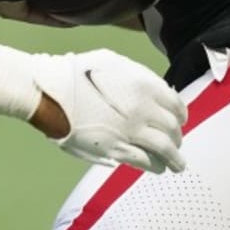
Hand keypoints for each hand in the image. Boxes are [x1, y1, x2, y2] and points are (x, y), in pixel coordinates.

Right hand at [29, 49, 187, 173]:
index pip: (176, 105)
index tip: (180, 121)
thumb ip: (138, 76)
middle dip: (177, 137)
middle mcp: (142, 108)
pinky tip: (156, 168)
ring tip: (176, 165)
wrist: (49, 92)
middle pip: (172, 128)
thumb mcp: (112, 61)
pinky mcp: (114, 149)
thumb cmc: (74, 74)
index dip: (180, 115)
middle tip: (177, 142)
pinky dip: (154, 166)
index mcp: (143, 85)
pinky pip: (144, 162)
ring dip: (174, 159)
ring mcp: (130, 130)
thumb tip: (155, 91)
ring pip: (164, 149)